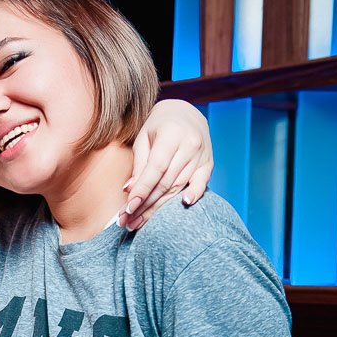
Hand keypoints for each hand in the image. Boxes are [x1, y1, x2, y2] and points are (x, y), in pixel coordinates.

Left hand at [122, 100, 212, 228]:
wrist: (186, 114)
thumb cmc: (159, 126)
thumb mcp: (144, 137)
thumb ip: (139, 163)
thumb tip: (130, 190)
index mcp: (172, 134)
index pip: (156, 168)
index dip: (142, 190)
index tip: (128, 208)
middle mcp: (190, 144)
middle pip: (166, 182)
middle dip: (145, 205)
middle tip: (128, 222)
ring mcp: (201, 155)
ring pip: (178, 186)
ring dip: (158, 208)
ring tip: (139, 222)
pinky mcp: (208, 164)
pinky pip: (201, 182)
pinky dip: (194, 193)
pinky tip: (185, 203)